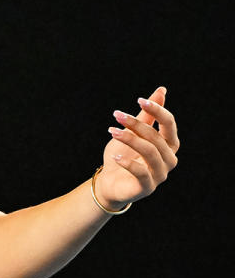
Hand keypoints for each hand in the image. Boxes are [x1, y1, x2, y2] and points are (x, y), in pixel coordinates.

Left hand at [96, 86, 179, 209]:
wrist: (109, 182)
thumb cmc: (123, 154)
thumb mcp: (133, 132)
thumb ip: (147, 115)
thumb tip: (161, 91)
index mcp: (169, 145)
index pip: (169, 124)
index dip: (157, 111)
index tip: (140, 100)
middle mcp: (169, 160)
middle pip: (156, 138)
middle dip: (136, 124)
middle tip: (117, 114)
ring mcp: (160, 175)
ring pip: (150, 153)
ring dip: (130, 139)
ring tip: (112, 131)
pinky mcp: (147, 187)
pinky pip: (141, 173)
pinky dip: (128, 163)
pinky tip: (115, 155)